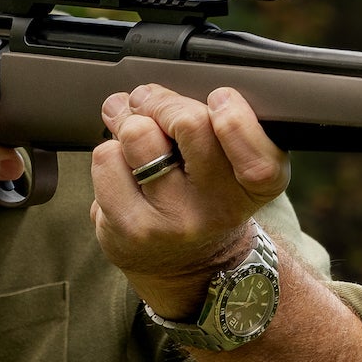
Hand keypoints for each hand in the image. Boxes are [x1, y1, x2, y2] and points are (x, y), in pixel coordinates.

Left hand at [89, 84, 290, 316]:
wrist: (190, 266)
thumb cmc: (207, 196)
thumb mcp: (233, 163)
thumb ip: (212, 122)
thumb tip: (144, 95)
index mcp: (256, 185)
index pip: (255, 152)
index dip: (234, 115)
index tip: (218, 100)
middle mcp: (220, 207)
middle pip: (190, 122)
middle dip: (162, 102)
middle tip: (151, 104)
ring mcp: (174, 221)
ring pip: (138, 134)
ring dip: (129, 125)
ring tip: (135, 139)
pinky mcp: (132, 229)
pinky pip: (106, 160)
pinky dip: (109, 155)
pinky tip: (124, 171)